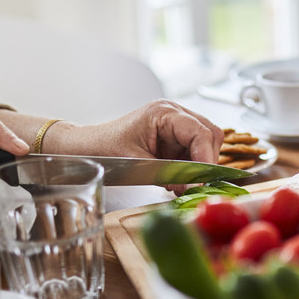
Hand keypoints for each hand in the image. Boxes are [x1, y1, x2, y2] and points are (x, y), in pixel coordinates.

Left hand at [70, 100, 223, 193]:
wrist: (88, 149)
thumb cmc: (105, 150)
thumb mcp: (138, 164)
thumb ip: (169, 173)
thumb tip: (193, 185)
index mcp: (164, 113)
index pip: (200, 132)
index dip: (206, 157)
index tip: (202, 180)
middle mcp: (174, 113)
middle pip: (210, 134)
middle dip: (206, 161)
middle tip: (195, 182)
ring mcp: (176, 123)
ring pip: (206, 143)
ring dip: (199, 164)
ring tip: (182, 182)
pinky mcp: (174, 136)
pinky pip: (194, 150)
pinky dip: (191, 166)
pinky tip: (177, 178)